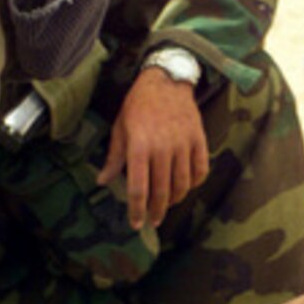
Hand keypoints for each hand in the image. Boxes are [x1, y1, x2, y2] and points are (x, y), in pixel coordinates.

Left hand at [97, 68, 209, 229]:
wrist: (166, 80)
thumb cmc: (138, 104)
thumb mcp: (120, 128)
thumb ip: (114, 157)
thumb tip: (103, 181)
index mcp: (139, 146)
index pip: (138, 188)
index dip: (137, 210)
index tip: (136, 223)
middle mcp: (163, 147)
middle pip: (161, 191)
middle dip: (156, 211)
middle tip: (153, 220)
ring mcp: (183, 144)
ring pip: (182, 184)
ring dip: (174, 200)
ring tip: (167, 204)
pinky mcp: (199, 140)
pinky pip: (200, 170)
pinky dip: (194, 183)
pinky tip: (186, 186)